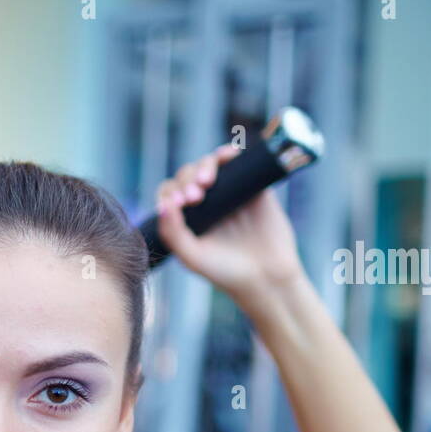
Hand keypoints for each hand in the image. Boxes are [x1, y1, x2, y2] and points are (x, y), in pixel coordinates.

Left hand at [155, 145, 305, 303]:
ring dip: (204, 166)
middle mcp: (206, 203)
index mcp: (187, 219)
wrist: (268, 278)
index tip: (180, 204)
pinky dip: (229, 153)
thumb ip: (173, 233)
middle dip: (187, 181)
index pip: (170, 194)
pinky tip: (226, 155)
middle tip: (196, 197)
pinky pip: (238, 161)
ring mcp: (229, 193)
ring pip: (210, 165)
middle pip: (188, 176)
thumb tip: (162, 204)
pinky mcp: (251, 186)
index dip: (170, 193)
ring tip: (206, 180)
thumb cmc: (226, 272)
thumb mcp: (192, 257)